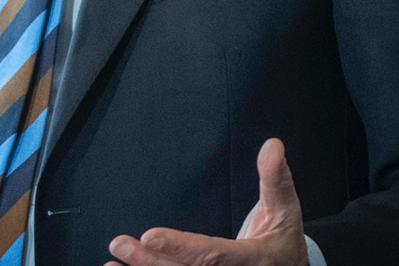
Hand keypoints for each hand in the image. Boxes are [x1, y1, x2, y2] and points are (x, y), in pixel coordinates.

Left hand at [105, 138, 306, 265]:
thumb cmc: (284, 238)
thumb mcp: (285, 208)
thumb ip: (276, 179)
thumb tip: (273, 145)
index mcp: (254, 260)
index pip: (214, 254)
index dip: (182, 247)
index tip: (150, 236)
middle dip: (151, 261)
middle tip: (120, 244)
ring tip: (112, 262)